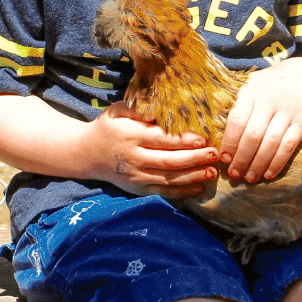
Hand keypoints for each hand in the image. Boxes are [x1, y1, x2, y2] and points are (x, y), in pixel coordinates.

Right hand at [85, 101, 219, 197]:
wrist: (86, 154)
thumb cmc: (108, 127)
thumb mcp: (117, 111)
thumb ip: (136, 108)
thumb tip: (157, 109)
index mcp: (130, 136)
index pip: (161, 139)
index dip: (183, 140)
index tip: (203, 138)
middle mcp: (133, 159)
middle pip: (168, 161)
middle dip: (194, 159)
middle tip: (215, 154)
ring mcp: (136, 177)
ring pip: (168, 179)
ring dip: (192, 176)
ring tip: (212, 172)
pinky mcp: (138, 189)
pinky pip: (162, 193)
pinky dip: (181, 192)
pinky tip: (199, 187)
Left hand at [220, 63, 301, 181]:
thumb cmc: (271, 85)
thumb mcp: (252, 85)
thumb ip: (238, 104)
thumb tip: (217, 132)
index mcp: (251, 92)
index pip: (237, 120)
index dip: (229, 142)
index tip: (223, 158)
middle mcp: (269, 101)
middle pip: (252, 136)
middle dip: (241, 158)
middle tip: (234, 173)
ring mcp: (288, 112)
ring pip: (270, 143)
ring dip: (258, 164)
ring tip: (249, 178)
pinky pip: (288, 146)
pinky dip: (277, 162)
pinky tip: (268, 174)